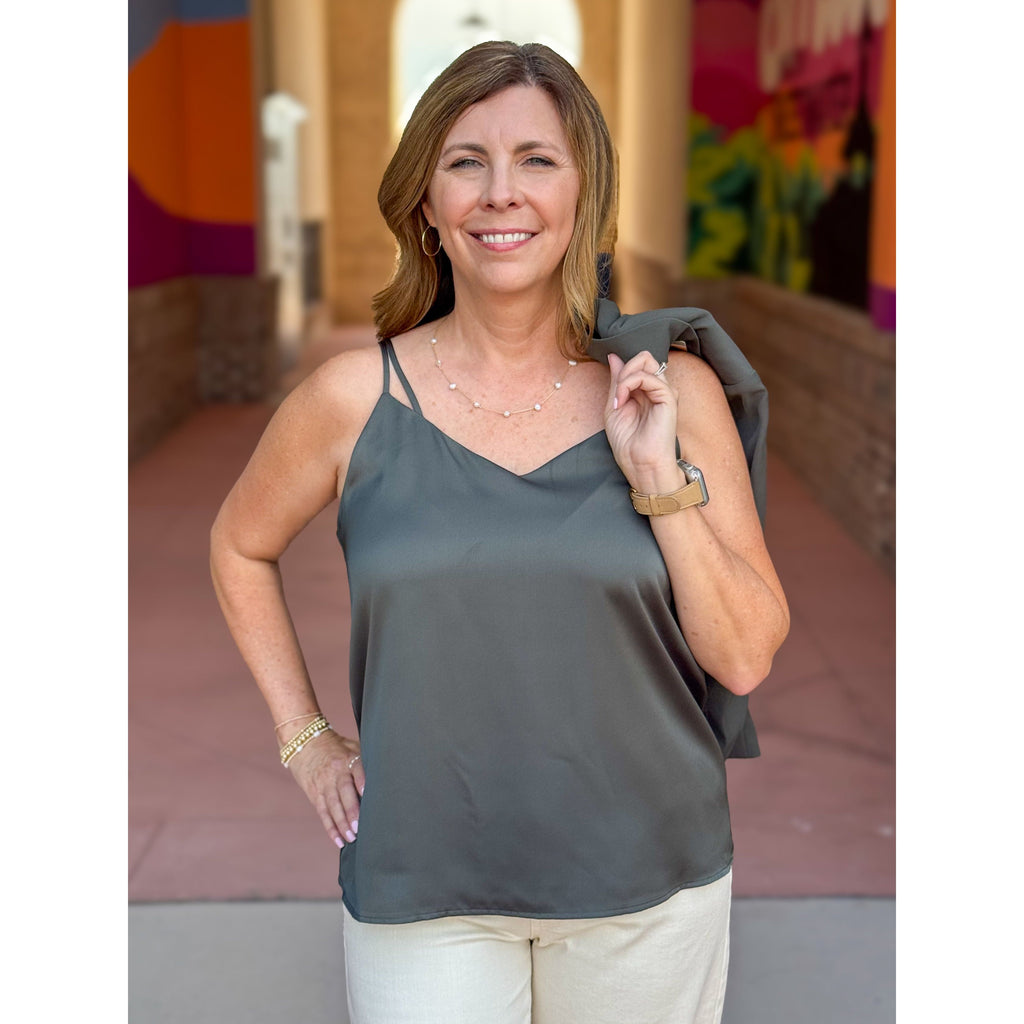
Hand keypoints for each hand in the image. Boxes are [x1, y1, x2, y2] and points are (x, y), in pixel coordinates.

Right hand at [286, 730, 364, 848]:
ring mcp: (324, 784)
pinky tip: (338, 839)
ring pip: (333, 806)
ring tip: (351, 837)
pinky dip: (330, 828)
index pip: (357, 770)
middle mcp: (336, 772)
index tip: (368, 795)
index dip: (362, 782)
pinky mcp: (315, 794)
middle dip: (351, 811)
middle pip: (344, 792)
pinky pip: (323, 813)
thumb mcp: (352, 747)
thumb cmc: (336, 748)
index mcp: (348, 759)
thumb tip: (388, 775)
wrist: (305, 744)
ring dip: (341, 824)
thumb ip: (366, 761)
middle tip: (359, 827)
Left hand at [604, 351, 681, 492]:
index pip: (635, 364)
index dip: (620, 372)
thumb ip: (617, 381)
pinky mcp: (668, 397)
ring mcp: (664, 392)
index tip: (613, 395)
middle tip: (616, 393)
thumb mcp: (614, 405)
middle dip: (624, 369)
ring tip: (618, 399)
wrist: (638, 463)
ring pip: (645, 361)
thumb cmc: (628, 442)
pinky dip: (629, 384)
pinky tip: (622, 401)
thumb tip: (614, 356)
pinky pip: (648, 376)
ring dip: (624, 378)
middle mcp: (657, 389)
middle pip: (643, 358)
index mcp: (646, 391)